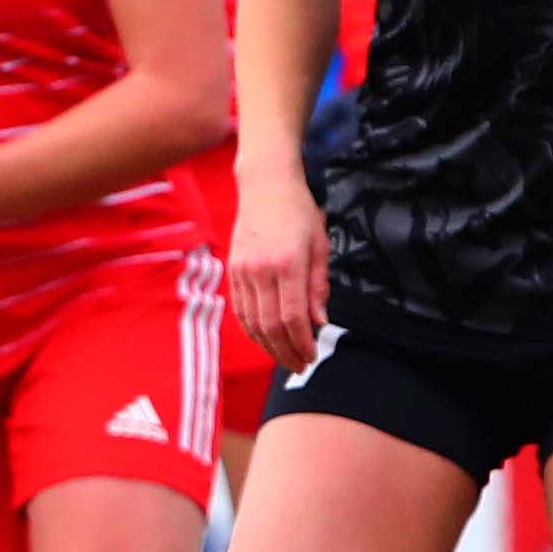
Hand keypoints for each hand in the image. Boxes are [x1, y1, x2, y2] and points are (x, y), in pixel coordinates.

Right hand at [228, 167, 331, 364]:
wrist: (265, 186)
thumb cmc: (298, 212)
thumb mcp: (320, 246)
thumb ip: (319, 286)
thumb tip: (320, 322)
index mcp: (288, 264)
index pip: (293, 317)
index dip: (302, 343)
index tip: (312, 356)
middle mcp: (261, 270)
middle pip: (270, 325)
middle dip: (285, 351)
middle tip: (299, 365)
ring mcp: (242, 271)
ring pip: (252, 322)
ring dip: (268, 346)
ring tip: (284, 357)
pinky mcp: (232, 271)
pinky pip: (240, 309)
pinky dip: (252, 329)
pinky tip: (264, 339)